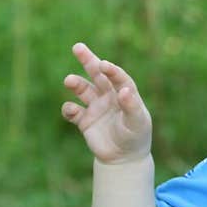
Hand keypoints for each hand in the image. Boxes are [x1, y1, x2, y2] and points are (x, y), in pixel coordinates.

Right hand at [61, 42, 152, 163]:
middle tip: (77, 47)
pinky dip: (68, 109)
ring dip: (75, 83)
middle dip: (88, 60)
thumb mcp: (137, 123)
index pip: (118, 77)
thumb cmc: (136, 137)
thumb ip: (132, 107)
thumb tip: (125, 90)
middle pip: (97, 74)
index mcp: (125, 93)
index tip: (103, 65)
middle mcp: (109, 96)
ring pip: (82, 89)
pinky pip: (73, 111)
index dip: (111, 70)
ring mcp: (95, 107)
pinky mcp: (84, 120)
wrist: (124, 159)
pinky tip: (70, 110)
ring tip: (69, 80)